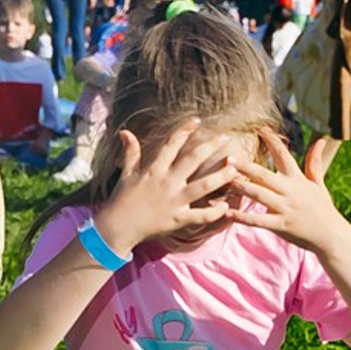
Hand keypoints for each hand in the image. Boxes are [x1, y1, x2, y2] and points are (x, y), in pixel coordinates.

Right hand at [92, 119, 238, 256]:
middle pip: (193, 159)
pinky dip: (215, 212)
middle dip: (211, 147)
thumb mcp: (126, 175)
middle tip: (225, 138)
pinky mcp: (177, 219)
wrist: (116, 228)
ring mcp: (174, 201)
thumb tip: (125, 132)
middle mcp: (167, 183)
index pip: (172, 144)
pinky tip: (226, 207)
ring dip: (221, 176)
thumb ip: (131, 153)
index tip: (197, 120)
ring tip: (234, 168)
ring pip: (204, 186)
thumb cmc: (120, 201)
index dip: (185, 130)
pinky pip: (201, 215)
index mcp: (154, 170)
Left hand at [228, 128, 350, 251]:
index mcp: (298, 179)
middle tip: (229, 158)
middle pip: (265, 175)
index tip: (260, 129)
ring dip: (241, 187)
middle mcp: (290, 191)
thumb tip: (321, 140)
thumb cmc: (322, 208)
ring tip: (225, 180)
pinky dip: (243, 217)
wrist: (331, 234)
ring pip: (259, 194)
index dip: (273, 141)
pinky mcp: (281, 225)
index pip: (284, 156)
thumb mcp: (319, 184)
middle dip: (246, 166)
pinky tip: (228, 213)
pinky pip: (259, 220)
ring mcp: (285, 208)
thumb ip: (314, 163)